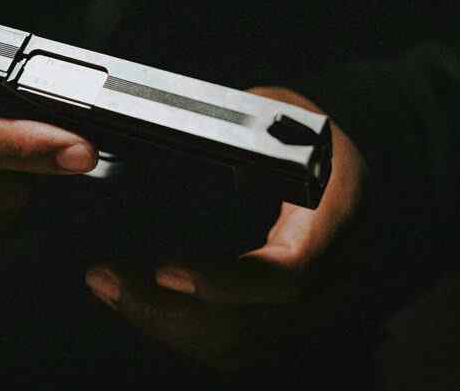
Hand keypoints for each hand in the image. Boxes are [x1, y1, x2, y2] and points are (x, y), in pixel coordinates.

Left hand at [84, 86, 366, 369]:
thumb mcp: (282, 112)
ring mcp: (320, 308)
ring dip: (166, 326)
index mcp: (341, 213)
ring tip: (110, 286)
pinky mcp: (291, 325)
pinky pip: (235, 348)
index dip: (227, 280)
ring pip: (240, 347)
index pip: (290, 271)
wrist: (351, 172)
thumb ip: (239, 129)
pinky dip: (180, 332)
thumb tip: (175, 130)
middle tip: (108, 278)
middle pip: (254, 326)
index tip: (165, 271)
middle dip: (170, 312)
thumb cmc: (313, 135)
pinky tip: (137, 302)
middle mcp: (339, 274)